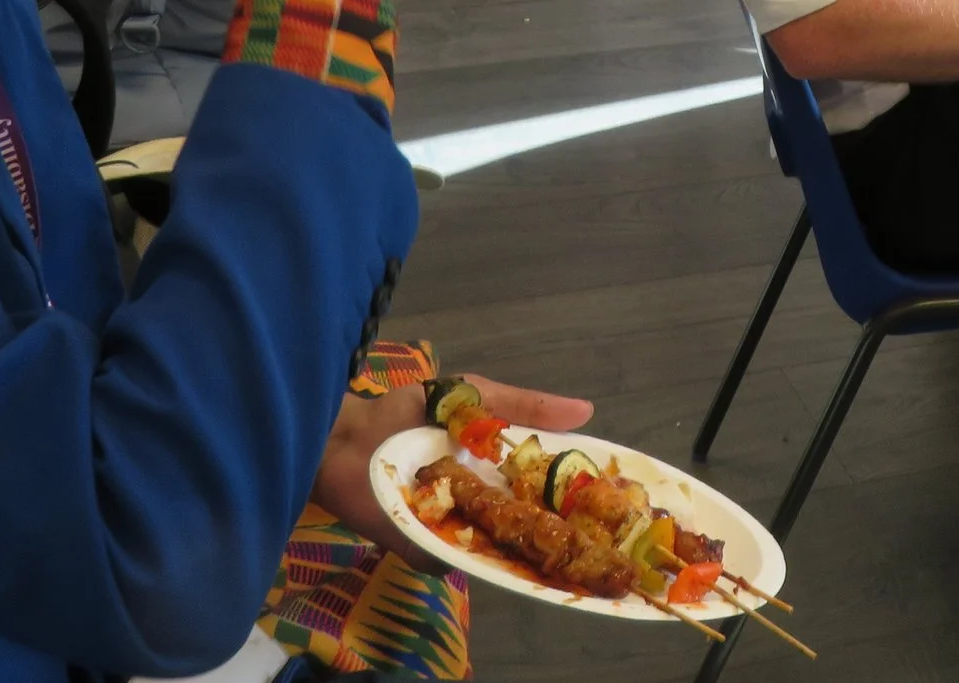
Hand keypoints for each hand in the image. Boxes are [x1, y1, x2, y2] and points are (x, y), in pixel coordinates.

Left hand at [314, 372, 594, 564]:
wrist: (344, 440)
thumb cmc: (406, 415)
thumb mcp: (472, 395)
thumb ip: (523, 404)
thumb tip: (587, 411)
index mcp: (494, 473)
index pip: (541, 492)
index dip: (574, 500)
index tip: (613, 508)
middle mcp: (479, 507)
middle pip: (527, 527)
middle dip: (559, 533)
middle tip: (599, 542)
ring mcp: (453, 533)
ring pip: (499, 549)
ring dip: (526, 550)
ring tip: (565, 555)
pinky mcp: (425, 551)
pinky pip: (460, 563)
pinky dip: (479, 560)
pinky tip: (507, 556)